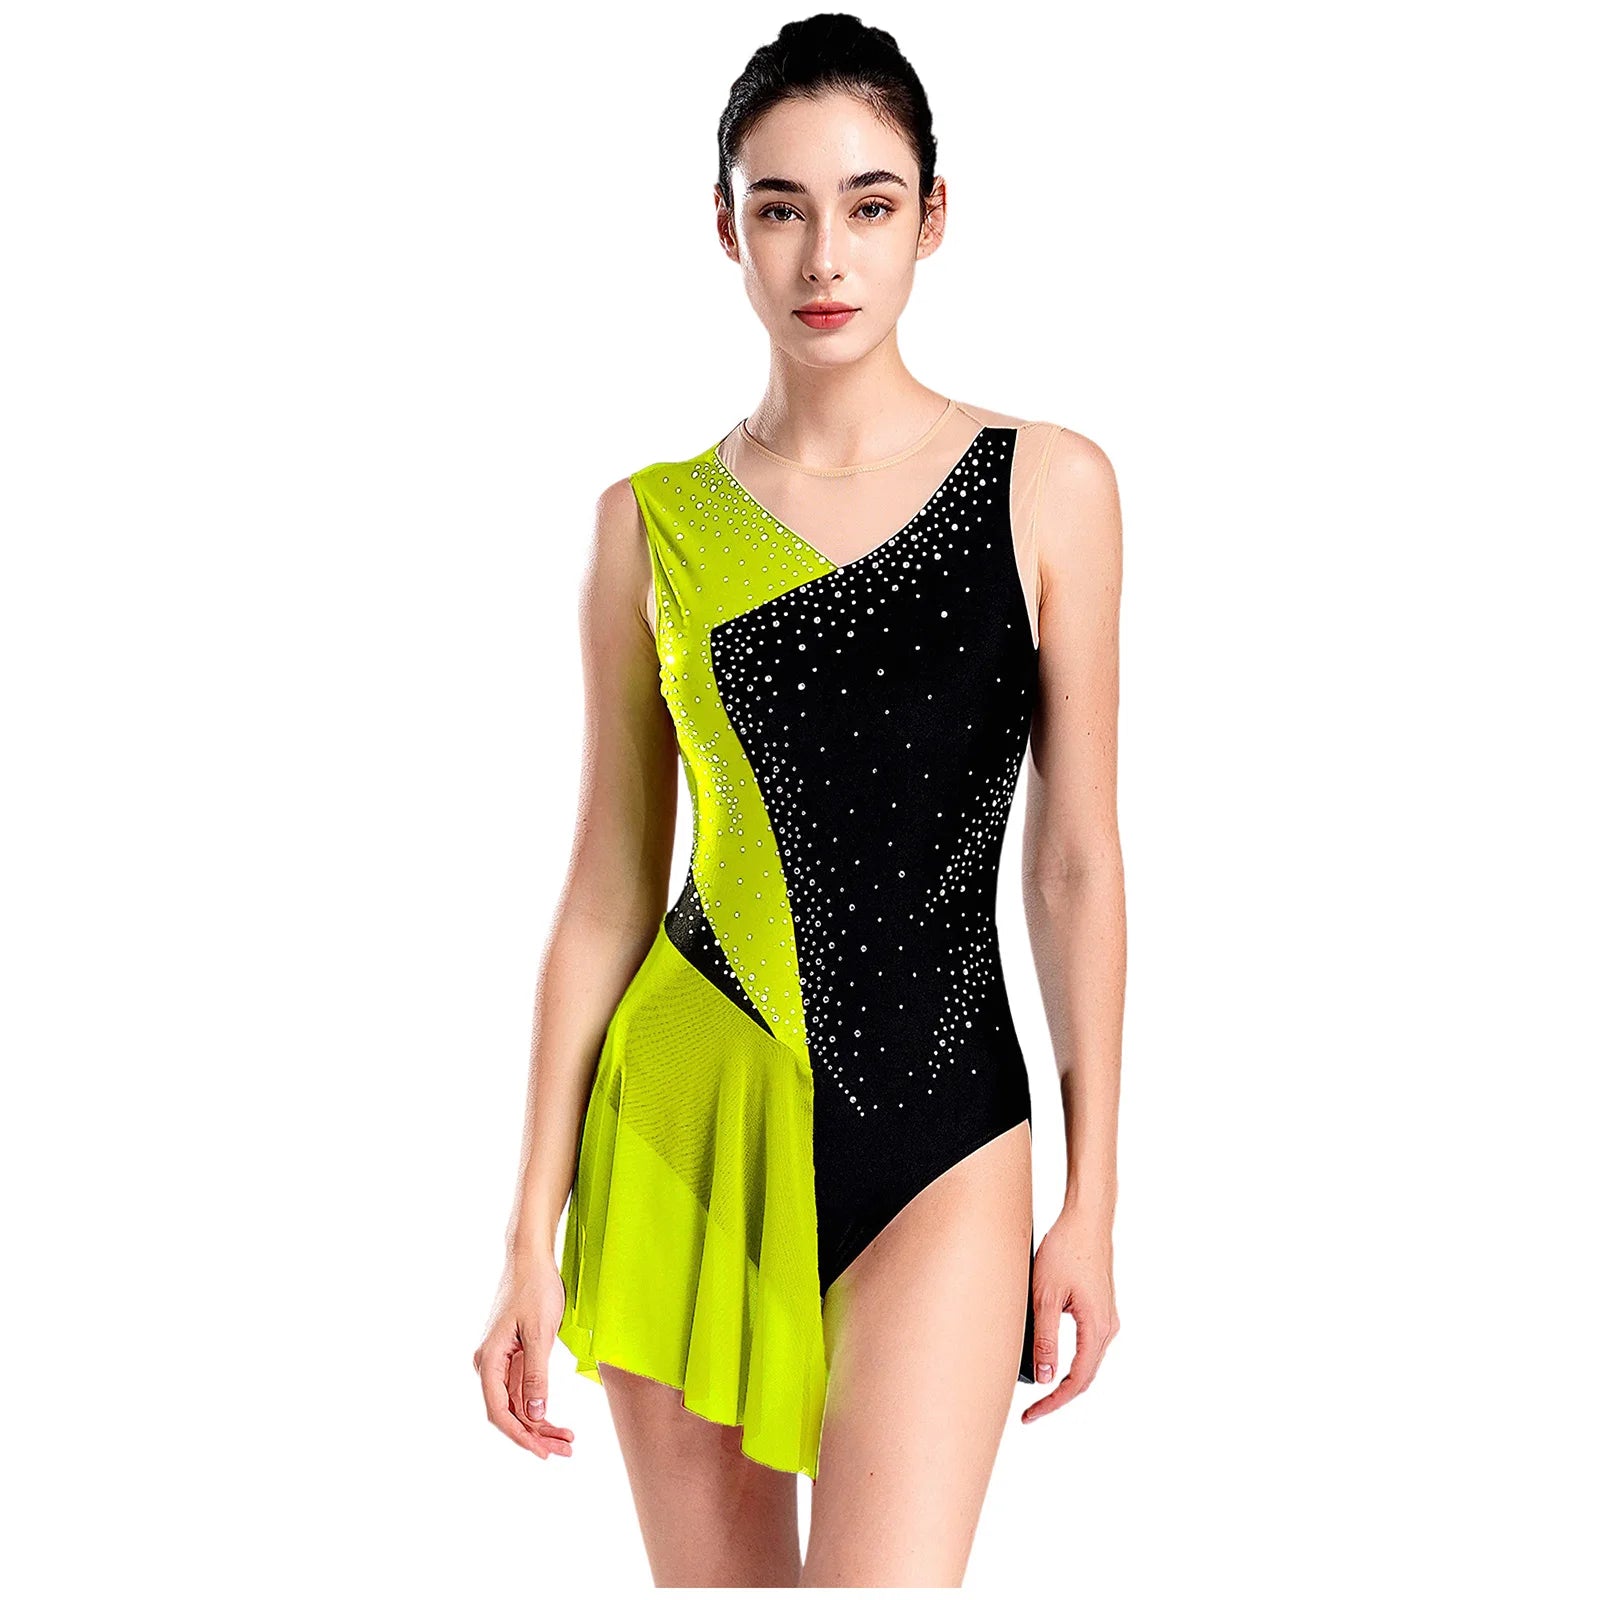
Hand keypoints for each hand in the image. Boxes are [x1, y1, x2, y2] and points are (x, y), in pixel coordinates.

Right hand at [473, 1254, 575, 1459]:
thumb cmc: (535, 1289)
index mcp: (489, 1360)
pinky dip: (540, 1405)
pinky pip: (523, 1389)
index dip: (521, 1436)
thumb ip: (536, 1374)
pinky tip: (556, 1420)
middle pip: (509, 1412)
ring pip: (518, 1403)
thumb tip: (536, 1413)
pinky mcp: (513, 1355)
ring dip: (540, 1423)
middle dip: (536, 1435)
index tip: (543, 1453)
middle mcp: (489, 1364)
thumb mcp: (540, 1332)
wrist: (531, 1258)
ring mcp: (501, 1361)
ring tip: (567, 1440)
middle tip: (565, 1450)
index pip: (500, 1412)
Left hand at [1021, 1205, 1118, 1422]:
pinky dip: (1073, 1362)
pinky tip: (1055, 1363)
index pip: (1077, 1381)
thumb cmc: (1065, 1250)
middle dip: (1058, 1397)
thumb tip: (1044, 1378)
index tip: (1032, 1415)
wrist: (1086, 1220)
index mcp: (1097, 1327)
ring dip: (1067, 1381)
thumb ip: (1046, 1339)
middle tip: (1032, 1412)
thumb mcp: (1045, 1296)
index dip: (1053, 1402)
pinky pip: (1090, 1346)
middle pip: (1085, 1377)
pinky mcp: (1102, 1309)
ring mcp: (1108, 1318)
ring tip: (1040, 1393)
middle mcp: (1108, 1327)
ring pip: (1089, 1363)